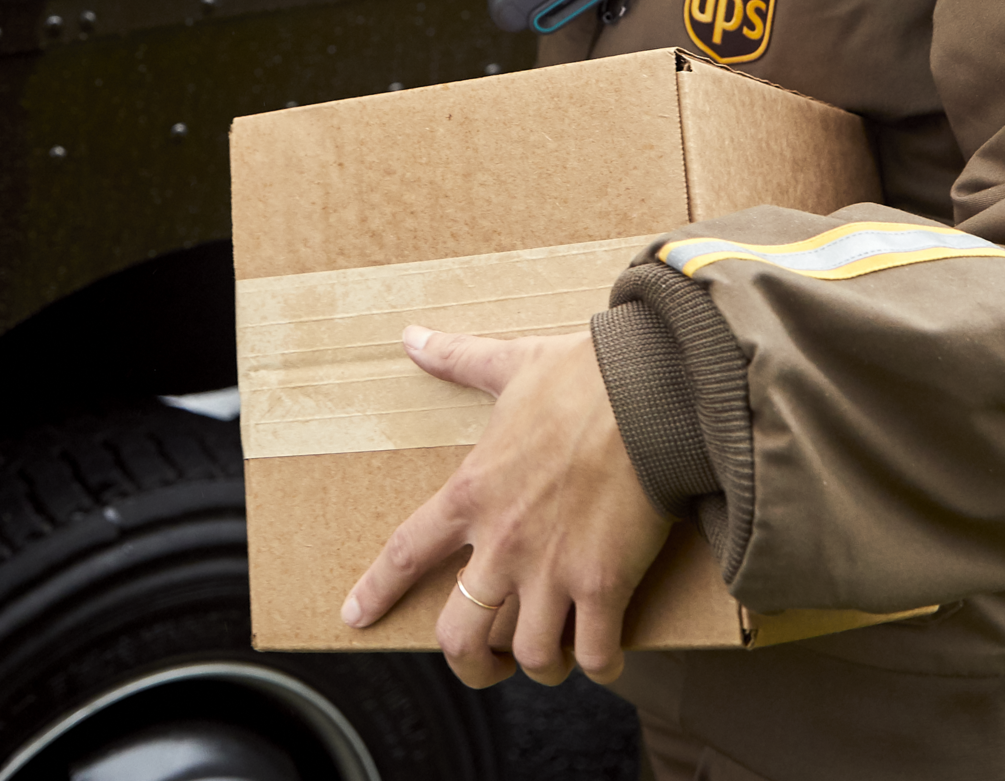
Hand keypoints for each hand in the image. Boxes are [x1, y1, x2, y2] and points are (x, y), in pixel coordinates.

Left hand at [339, 327, 672, 687]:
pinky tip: (603, 658)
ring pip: (529, 656)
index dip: (378, 591)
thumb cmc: (582, 378)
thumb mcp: (509, 366)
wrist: (649, 394)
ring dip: (538, 667)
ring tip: (552, 659)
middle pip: (460, 634)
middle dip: (470, 663)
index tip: (355, 616)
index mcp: (472, 494)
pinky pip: (593, 653)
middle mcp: (502, 543)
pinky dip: (598, 665)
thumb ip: (457, 359)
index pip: (406, 554)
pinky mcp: (604, 583)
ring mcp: (552, 569)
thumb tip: (412, 338)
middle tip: (487, 665)